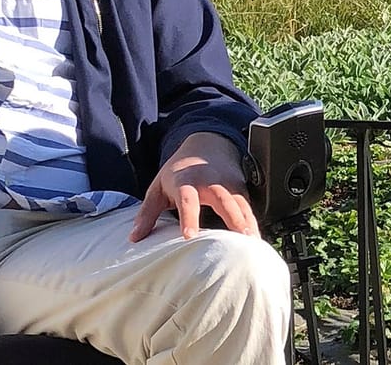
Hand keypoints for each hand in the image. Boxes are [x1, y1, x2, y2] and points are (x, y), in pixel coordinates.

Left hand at [130, 131, 257, 240]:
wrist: (206, 145)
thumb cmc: (179, 171)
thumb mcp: (158, 188)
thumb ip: (147, 213)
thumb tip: (134, 238)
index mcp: (186, 181)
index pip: (187, 200)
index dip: (189, 218)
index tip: (189, 237)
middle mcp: (210, 182)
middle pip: (223, 200)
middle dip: (232, 218)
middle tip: (239, 239)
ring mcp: (229, 185)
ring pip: (241, 204)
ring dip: (248, 223)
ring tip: (253, 244)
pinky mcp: (241, 190)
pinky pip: (249, 208)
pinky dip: (254, 223)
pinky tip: (256, 241)